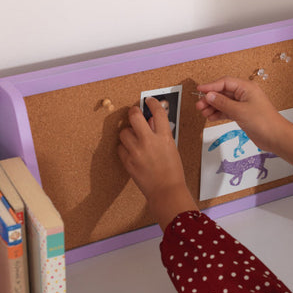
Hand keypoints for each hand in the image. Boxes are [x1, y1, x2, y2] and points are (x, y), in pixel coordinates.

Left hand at [118, 97, 197, 229]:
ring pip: (124, 132)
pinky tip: (131, 151)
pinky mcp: (128, 161)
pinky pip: (120, 148)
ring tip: (134, 138)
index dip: (152, 103)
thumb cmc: (173, 172)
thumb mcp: (171, 148)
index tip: (149, 101)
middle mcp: (149, 142)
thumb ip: (160, 133)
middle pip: (134, 116)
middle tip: (134, 113)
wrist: (166, 191)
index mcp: (164, 137)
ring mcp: (137, 152)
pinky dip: (124, 147)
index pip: (157, 112)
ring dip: (128, 133)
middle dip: (133, 112)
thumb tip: (151, 121)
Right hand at [196, 76, 282, 152]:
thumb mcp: (239, 111)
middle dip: (210, 98)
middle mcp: (245, 94)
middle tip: (199, 105)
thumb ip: (223, 103)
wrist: (275, 137)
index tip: (199, 89)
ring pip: (224, 103)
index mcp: (246, 88)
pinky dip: (219, 113)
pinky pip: (227, 111)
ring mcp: (244, 105)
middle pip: (223, 92)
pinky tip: (211, 117)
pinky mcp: (243, 115)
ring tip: (203, 112)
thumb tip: (210, 96)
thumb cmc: (264, 122)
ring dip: (213, 107)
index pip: (225, 82)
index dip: (211, 86)